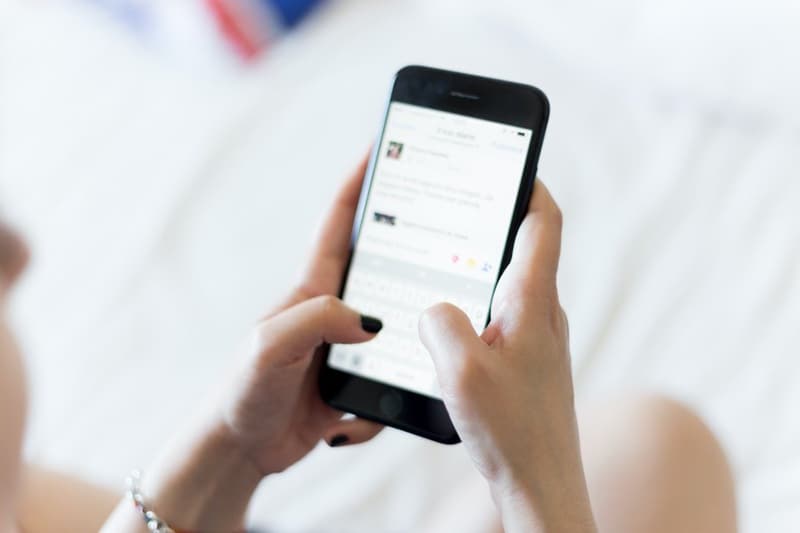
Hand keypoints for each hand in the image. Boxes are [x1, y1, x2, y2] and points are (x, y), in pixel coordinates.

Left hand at [220, 156, 383, 474]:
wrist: (241, 450)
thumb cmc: (243, 391)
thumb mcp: (270, 345)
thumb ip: (317, 319)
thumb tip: (371, 320)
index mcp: (312, 291)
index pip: (339, 225)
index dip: (358, 183)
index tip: (381, 148)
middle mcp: (333, 313)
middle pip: (383, 273)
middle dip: (411, 265)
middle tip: (442, 258)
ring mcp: (346, 349)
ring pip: (396, 337)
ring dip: (402, 359)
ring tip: (388, 383)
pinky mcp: (355, 385)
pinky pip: (387, 389)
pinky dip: (375, 412)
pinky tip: (344, 426)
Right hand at [419, 181, 596, 532]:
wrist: (542, 485)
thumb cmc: (512, 432)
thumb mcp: (462, 372)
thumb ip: (441, 323)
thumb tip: (434, 306)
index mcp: (533, 303)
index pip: (543, 222)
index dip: (528, 183)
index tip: (507, 159)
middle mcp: (543, 314)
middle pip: (524, 247)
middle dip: (493, 219)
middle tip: (458, 201)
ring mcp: (538, 338)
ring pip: (509, 283)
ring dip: (481, 265)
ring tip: (442, 258)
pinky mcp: (528, 361)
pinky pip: (501, 316)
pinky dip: (477, 304)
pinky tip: (449, 324)